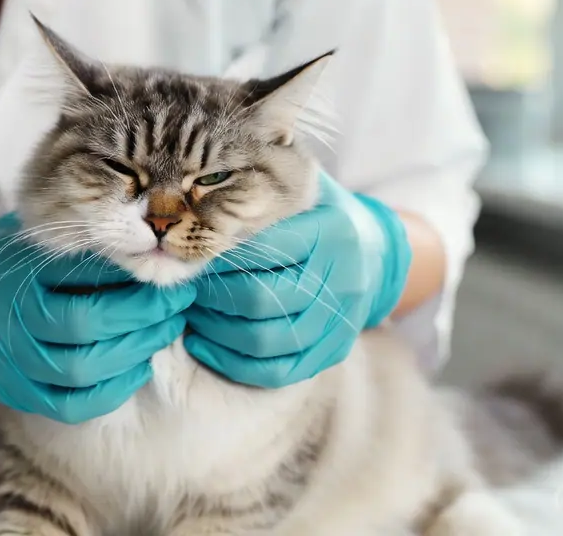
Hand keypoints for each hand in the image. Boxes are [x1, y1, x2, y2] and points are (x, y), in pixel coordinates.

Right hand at [0, 213, 192, 422]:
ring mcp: (9, 361)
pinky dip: (111, 391)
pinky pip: (69, 406)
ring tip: (164, 331)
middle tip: (175, 302)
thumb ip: (77, 239)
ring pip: (80, 368)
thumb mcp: (32, 235)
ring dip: (134, 352)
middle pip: (84, 323)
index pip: (80, 273)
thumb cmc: (5, 262)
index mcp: (16, 273)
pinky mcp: (15, 393)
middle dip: (142, 314)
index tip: (165, 272)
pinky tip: (136, 368)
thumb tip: (146, 243)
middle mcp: (9, 319)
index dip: (131, 277)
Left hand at [183, 172, 411, 387]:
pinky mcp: (336, 350)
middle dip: (213, 298)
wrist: (374, 249)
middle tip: (187, 291)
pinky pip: (280, 372)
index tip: (191, 258)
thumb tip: (193, 210)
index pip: (264, 249)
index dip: (220, 258)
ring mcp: (343, 319)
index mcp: (331, 231)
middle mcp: (343, 277)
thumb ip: (258, 195)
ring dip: (217, 333)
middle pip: (262, 298)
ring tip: (193, 317)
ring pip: (267, 340)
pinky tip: (206, 346)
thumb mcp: (299, 189)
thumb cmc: (318, 213)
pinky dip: (235, 365)